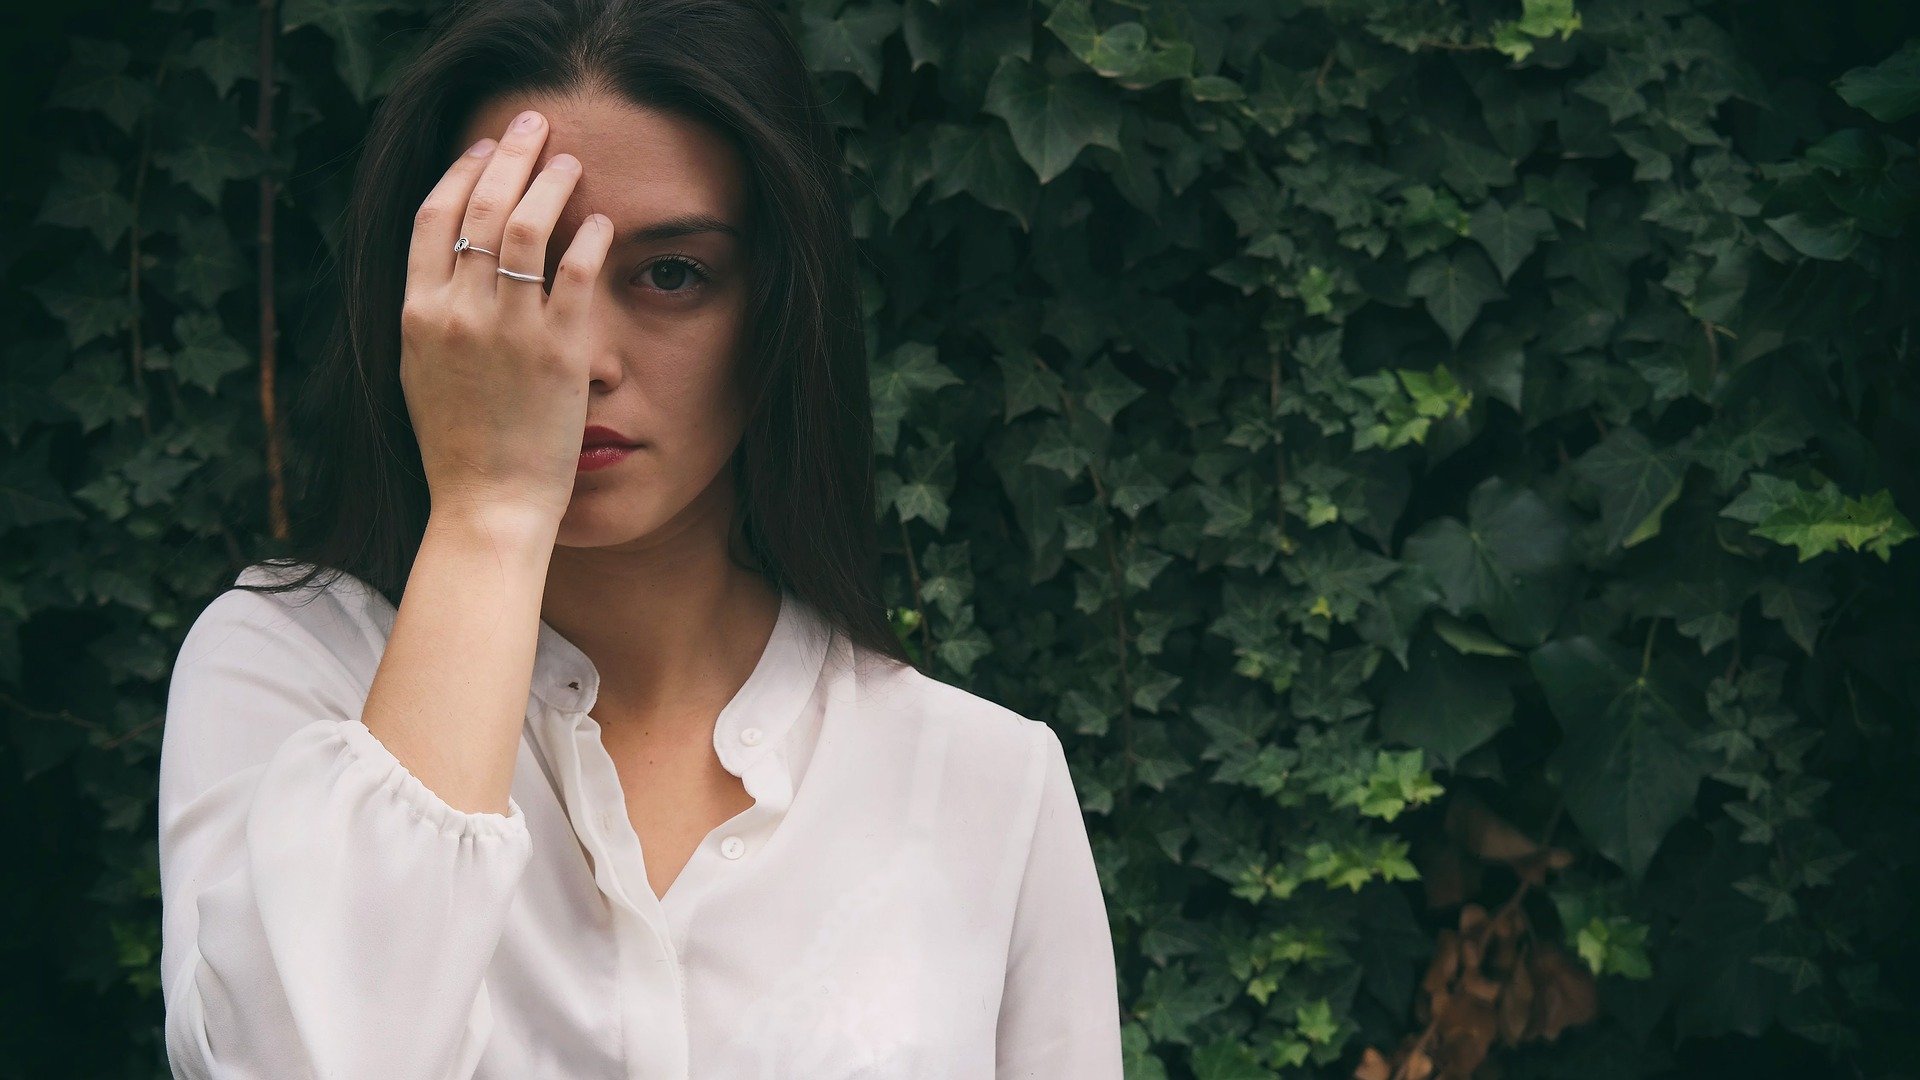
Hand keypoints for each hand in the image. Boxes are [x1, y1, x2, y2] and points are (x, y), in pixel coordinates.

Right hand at [400, 108, 613, 532]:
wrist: (486, 505)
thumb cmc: (458, 448)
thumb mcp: (421, 373)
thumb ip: (431, 316)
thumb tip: (446, 270)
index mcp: (416, 313)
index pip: (433, 217)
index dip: (460, 173)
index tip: (483, 148)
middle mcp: (458, 312)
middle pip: (481, 207)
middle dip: (509, 154)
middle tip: (533, 123)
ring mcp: (508, 330)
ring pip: (527, 227)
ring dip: (551, 182)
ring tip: (571, 160)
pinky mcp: (557, 351)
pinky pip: (575, 273)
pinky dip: (588, 237)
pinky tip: (602, 220)